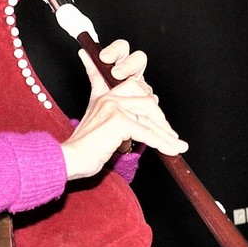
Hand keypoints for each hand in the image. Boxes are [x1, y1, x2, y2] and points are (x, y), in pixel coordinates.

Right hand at [60, 40, 187, 181]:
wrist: (70, 160)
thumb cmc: (84, 149)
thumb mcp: (99, 127)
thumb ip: (117, 121)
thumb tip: (138, 129)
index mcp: (105, 95)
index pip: (135, 87)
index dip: (152, 103)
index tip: (164, 121)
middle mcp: (109, 97)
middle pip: (147, 102)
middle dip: (162, 121)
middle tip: (173, 136)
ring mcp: (114, 107)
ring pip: (149, 119)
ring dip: (166, 135)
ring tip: (178, 147)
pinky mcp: (119, 121)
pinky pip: (147, 133)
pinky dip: (161, 144)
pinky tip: (170, 151)